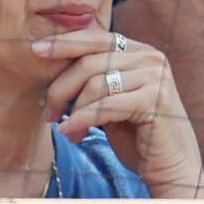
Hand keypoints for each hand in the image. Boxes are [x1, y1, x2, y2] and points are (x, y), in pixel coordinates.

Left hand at [34, 26, 203, 197]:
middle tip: (48, 114)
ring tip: (67, 130)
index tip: (35, 51)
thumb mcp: (108, 99)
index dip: (64, 43)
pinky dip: (82, 120)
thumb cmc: (134, 133)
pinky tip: (71, 133)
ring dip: (73, 111)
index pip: (94, 38)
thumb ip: (90, 79)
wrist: (168, 165)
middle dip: (60, 90)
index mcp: (138, 51)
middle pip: (88, 63)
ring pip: (94, 85)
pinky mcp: (156, 99)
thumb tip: (49, 65)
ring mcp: (156, 77)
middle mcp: (150, 58)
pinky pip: (106, 106)